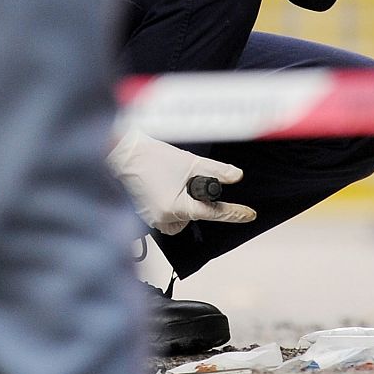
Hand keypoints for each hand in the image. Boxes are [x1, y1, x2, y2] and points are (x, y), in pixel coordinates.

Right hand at [107, 127, 255, 234]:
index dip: (234, 213)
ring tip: (173, 183)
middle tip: (189, 183)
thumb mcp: (190, 162)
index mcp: (176, 207)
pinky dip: (170, 205)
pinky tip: (164, 188)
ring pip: (179, 219)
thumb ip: (217, 171)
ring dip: (183, 206)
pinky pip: (165, 216)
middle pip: (194, 218)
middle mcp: (163, 218)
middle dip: (197, 204)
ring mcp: (151, 219)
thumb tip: (236, 176)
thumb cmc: (153, 157)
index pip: (213, 214)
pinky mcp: (143, 215)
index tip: (248, 214)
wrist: (124, 154)